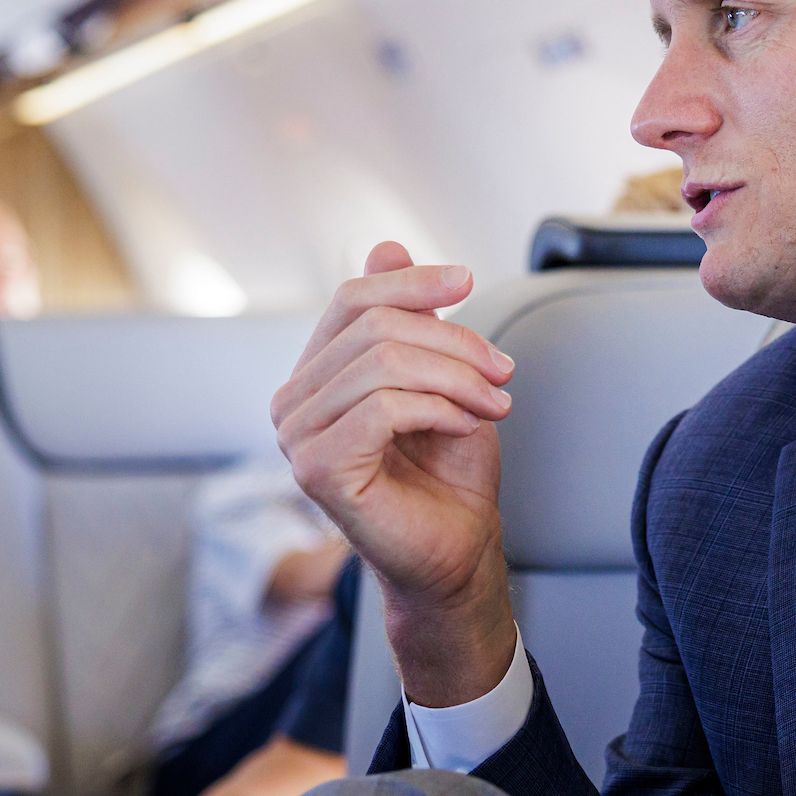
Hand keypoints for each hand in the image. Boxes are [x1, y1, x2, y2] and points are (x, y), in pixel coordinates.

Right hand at [273, 242, 519, 705]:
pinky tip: (466, 425)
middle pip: (374, 327)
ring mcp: (297, 438)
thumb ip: (408, 317)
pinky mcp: (316, 469)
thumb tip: (387, 245)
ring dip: (456, 377)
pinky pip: (383, 408)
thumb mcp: (438, 375)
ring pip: (382, 363)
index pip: (355, 299)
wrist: (458, 549)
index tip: (468, 280)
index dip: (413, 281)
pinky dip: (439, 408)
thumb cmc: (448, 470)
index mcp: (316, 375)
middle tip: (502, 372)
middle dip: (453, 341)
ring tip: (495, 403)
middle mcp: (293, 403)